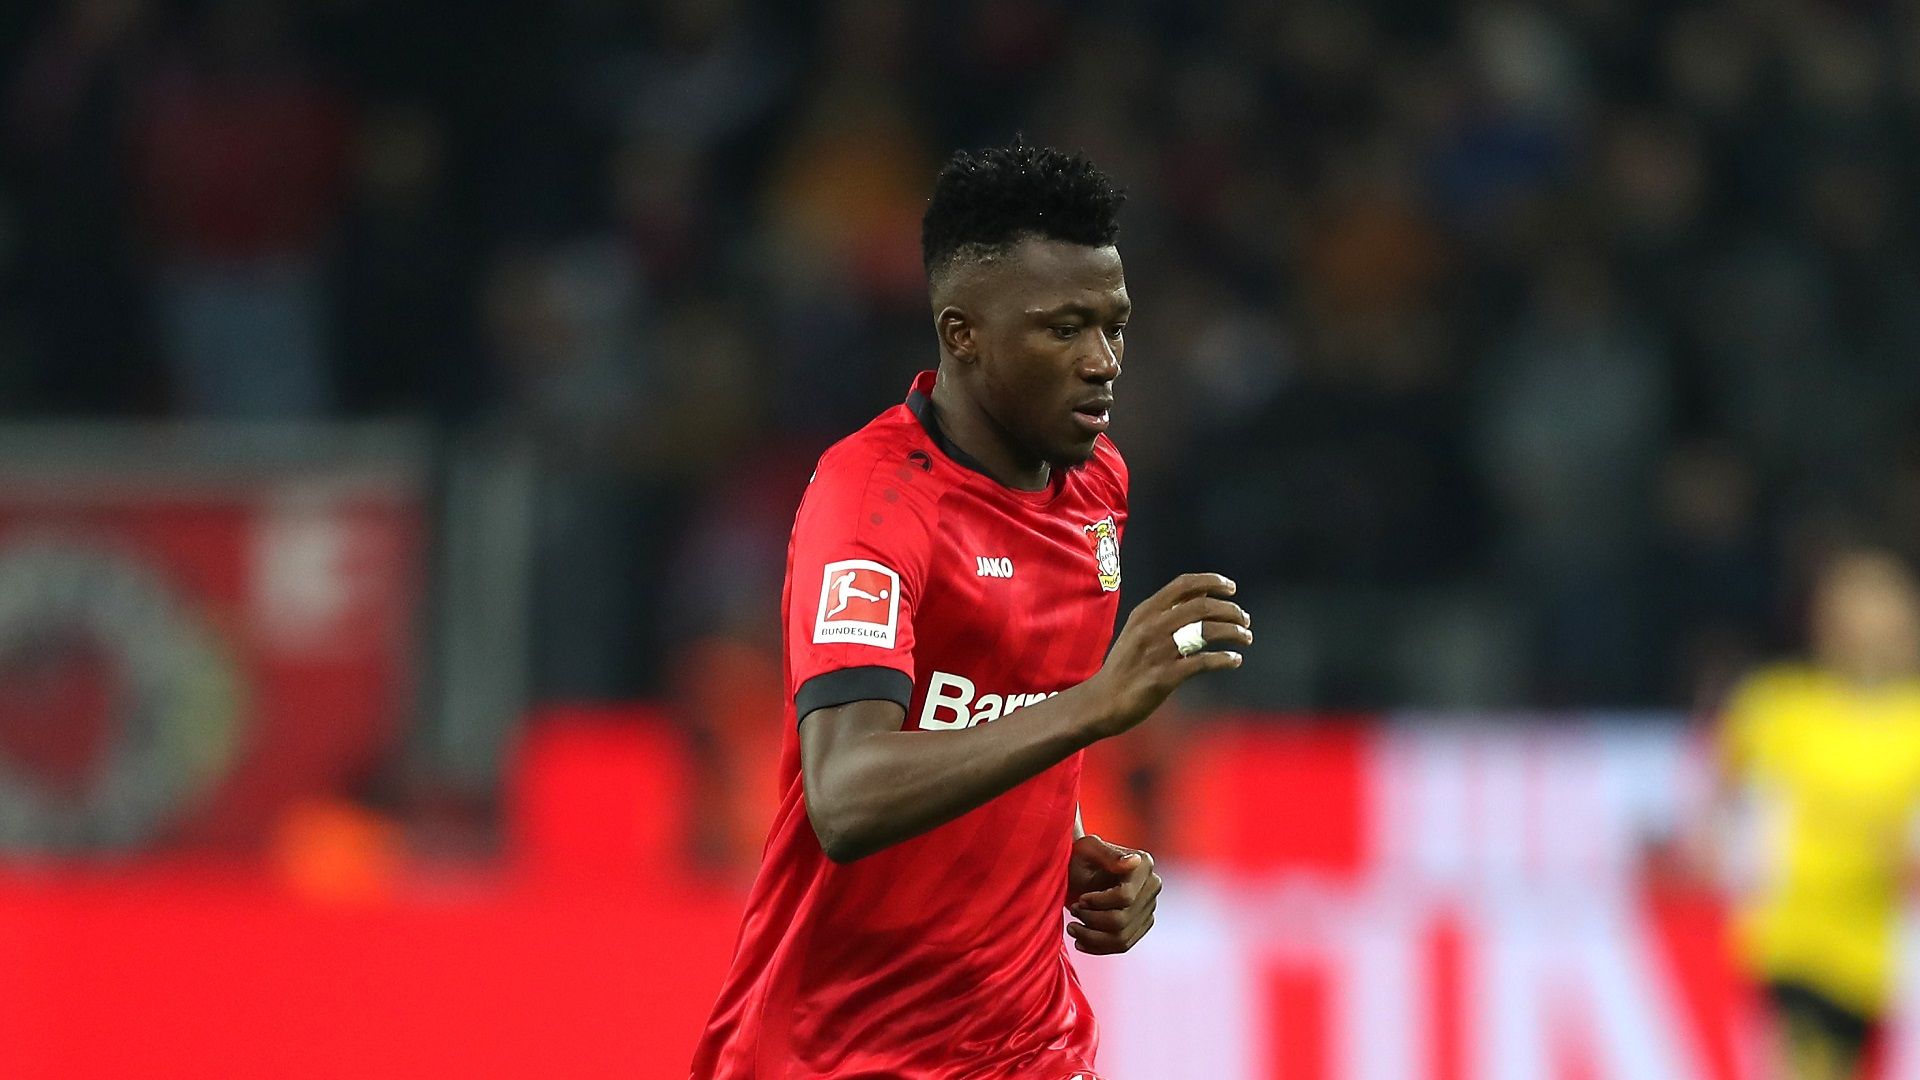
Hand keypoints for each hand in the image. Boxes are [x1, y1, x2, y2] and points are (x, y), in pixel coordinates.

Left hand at [1064, 834, 1160, 954]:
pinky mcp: (1142, 924)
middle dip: (1092, 920)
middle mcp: (1152, 885)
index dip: (1098, 903)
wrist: (1078, 869)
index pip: (1125, 897)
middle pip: (1122, 920)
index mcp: (1143, 864)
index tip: (1080, 899)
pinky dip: (1098, 947)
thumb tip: (1134, 861)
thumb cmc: (1080, 856)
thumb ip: (1108, 855)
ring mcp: (1149, 907)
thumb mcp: (1087, 849)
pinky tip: (1080, 942)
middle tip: (1073, 911)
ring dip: (1092, 937)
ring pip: (1122, 938)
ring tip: (1073, 928)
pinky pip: (1123, 945)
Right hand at [1085, 572, 1249, 738]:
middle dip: (1230, 610)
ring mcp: (1158, 652)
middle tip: (1245, 619)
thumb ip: (1165, 614)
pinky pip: (1204, 662)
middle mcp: (1152, 627)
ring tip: (1246, 637)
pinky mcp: (1164, 677)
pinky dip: (1225, 659)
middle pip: (1202, 606)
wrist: (1103, 701)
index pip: (1183, 584)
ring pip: (1207, 631)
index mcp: (1145, 612)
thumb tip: (1202, 597)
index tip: (1231, 589)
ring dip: (1233, 632)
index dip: (1212, 582)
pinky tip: (1235, 660)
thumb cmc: (1126, 666)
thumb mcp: (1138, 631)